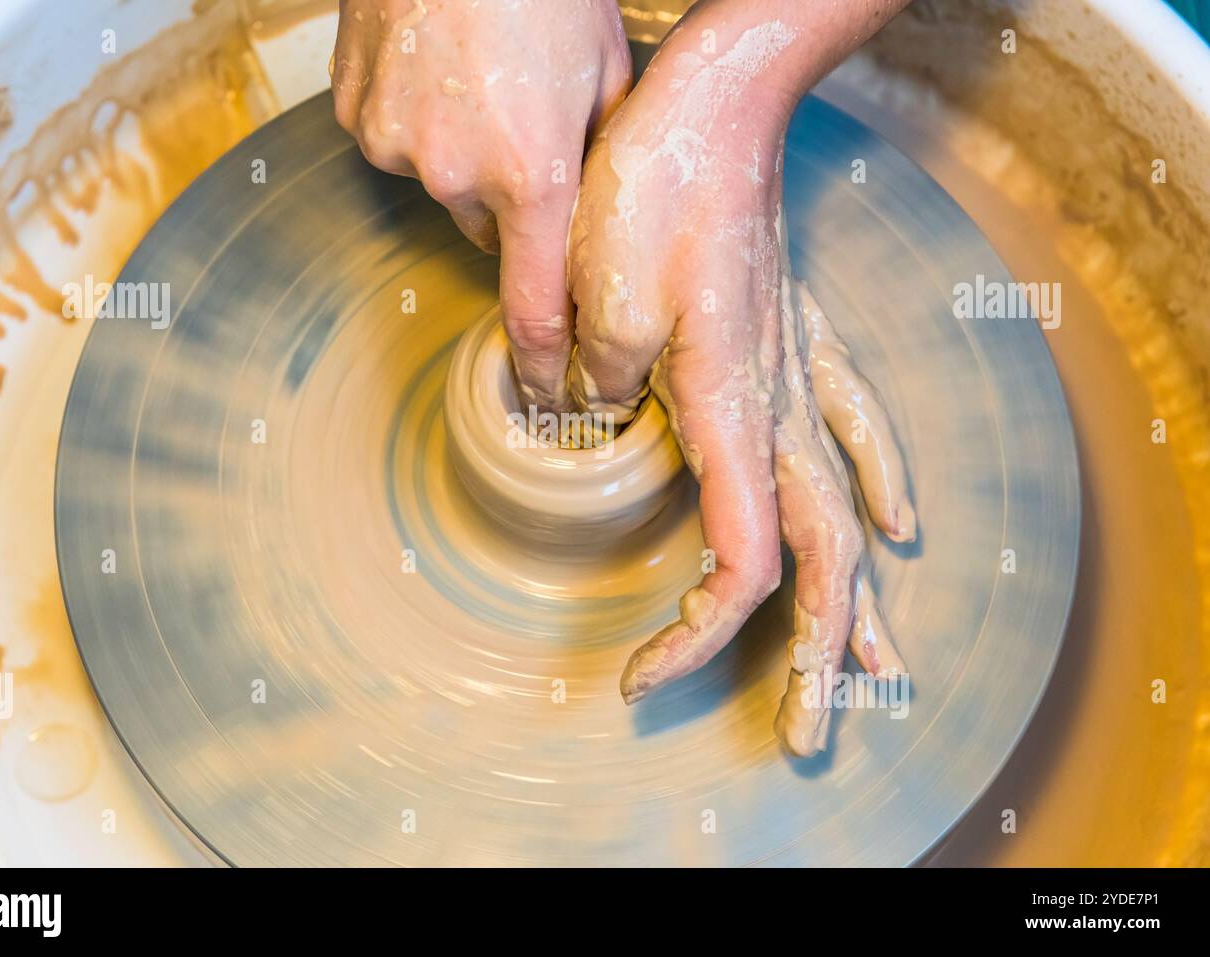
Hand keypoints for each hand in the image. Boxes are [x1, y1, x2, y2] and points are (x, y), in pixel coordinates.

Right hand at [331, 0, 631, 409]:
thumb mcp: (607, 69)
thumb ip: (606, 155)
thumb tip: (606, 212)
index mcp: (533, 176)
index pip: (534, 311)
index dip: (544, 366)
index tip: (549, 400)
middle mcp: (457, 177)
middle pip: (490, 230)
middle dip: (512, 200)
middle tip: (527, 128)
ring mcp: (397, 147)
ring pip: (442, 183)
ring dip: (463, 153)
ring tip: (481, 81)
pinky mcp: (356, 118)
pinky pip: (396, 143)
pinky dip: (419, 122)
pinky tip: (437, 68)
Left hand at [565, 1, 913, 753]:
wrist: (712, 100)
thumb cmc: (652, 185)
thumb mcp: (593, 294)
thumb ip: (593, 381)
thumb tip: (578, 425)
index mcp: (731, 413)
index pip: (743, 563)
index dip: (701, 637)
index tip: (645, 676)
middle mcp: (779, 407)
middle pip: (823, 564)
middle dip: (819, 660)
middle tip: (808, 735)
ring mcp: (798, 372)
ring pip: (850, 511)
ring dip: (867, 598)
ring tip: (887, 669)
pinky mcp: (794, 337)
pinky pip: (854, 424)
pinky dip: (877, 481)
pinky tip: (902, 520)